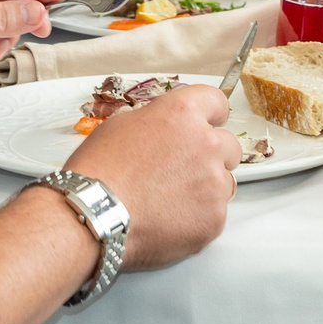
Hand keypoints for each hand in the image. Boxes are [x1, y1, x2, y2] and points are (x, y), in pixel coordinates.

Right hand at [62, 83, 240, 269]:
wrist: (93, 216)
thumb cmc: (98, 173)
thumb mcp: (120, 126)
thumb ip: (154, 122)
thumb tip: (160, 128)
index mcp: (183, 114)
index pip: (216, 102)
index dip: (209, 115)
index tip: (205, 125)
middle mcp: (206, 144)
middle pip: (229, 145)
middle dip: (211, 155)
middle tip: (183, 171)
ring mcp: (213, 184)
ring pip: (224, 182)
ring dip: (206, 188)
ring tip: (171, 201)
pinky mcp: (213, 219)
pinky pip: (215, 215)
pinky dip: (197, 219)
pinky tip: (170, 221)